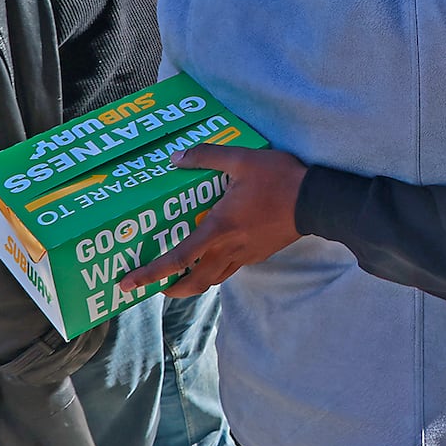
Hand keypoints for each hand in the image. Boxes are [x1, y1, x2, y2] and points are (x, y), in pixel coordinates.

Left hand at [118, 146, 306, 296]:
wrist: (316, 201)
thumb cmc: (279, 180)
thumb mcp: (241, 159)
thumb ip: (207, 156)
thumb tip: (176, 157)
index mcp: (219, 229)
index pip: (178, 258)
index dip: (150, 273)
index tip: (128, 283)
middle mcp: (229, 248)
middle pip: (194, 282)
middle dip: (171, 289)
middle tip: (155, 287)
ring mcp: (245, 255)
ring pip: (213, 280)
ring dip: (193, 284)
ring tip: (181, 279)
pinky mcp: (259, 254)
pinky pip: (231, 269)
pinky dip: (216, 271)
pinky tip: (215, 258)